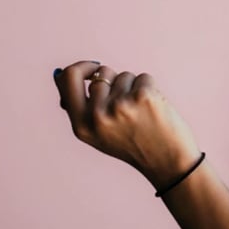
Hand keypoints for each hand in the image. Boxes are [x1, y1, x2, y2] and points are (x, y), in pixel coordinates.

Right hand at [54, 61, 201, 190]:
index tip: (93, 66)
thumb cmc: (133, 144)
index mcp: (81, 125)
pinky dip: (150, 88)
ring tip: (141, 113)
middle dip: (115, 81)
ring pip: (124, 75)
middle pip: (102, 73)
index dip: (81, 67)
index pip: (68, 79)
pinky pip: (143, 77)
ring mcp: (120, 105)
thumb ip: (80, 107)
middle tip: (128, 106)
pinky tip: (153, 109)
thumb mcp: (97, 134)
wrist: (167, 161)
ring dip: (133, 88)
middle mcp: (97, 116)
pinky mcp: (143, 97)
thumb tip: (61, 73)